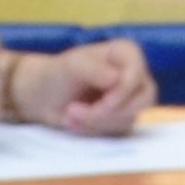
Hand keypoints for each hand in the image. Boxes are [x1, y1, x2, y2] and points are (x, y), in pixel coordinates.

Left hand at [6, 38, 156, 134]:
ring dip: (97, 122)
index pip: (138, 75)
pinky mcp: (123, 118)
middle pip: (141, 100)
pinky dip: (95, 130)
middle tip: (74, 112)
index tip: (103, 103)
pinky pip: (120, 131)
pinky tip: (76, 122)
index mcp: (126, 53)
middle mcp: (134, 75)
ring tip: (70, 115)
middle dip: (107, 112)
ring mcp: (131, 98)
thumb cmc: (57, 74)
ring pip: (130, 118)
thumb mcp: (71, 66)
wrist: (43, 97)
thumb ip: (93, 70)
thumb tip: (116, 78)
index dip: (123, 93)